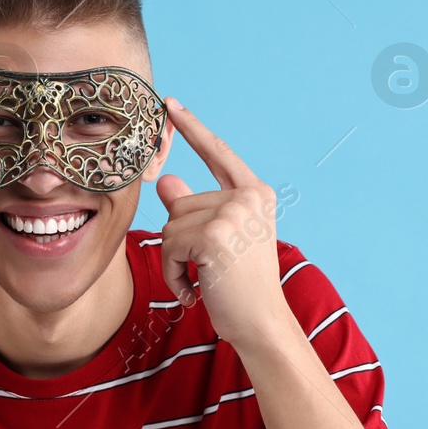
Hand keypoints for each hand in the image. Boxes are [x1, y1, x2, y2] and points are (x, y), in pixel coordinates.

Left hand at [154, 96, 292, 349]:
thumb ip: (195, 208)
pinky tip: (194, 291)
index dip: (192, 128)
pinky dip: (173, 273)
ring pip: (170, 225)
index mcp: (255, 194)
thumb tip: (166, 181)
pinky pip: (168, 246)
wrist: (261, 324)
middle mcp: (248, 197)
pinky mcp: (213, 235)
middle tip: (204, 270)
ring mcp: (232, 214)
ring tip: (201, 281)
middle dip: (180, 240)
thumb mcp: (220, 240)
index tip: (170, 104)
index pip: (218, 153)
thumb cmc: (241, 286)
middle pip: (181, 203)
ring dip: (175, 260)